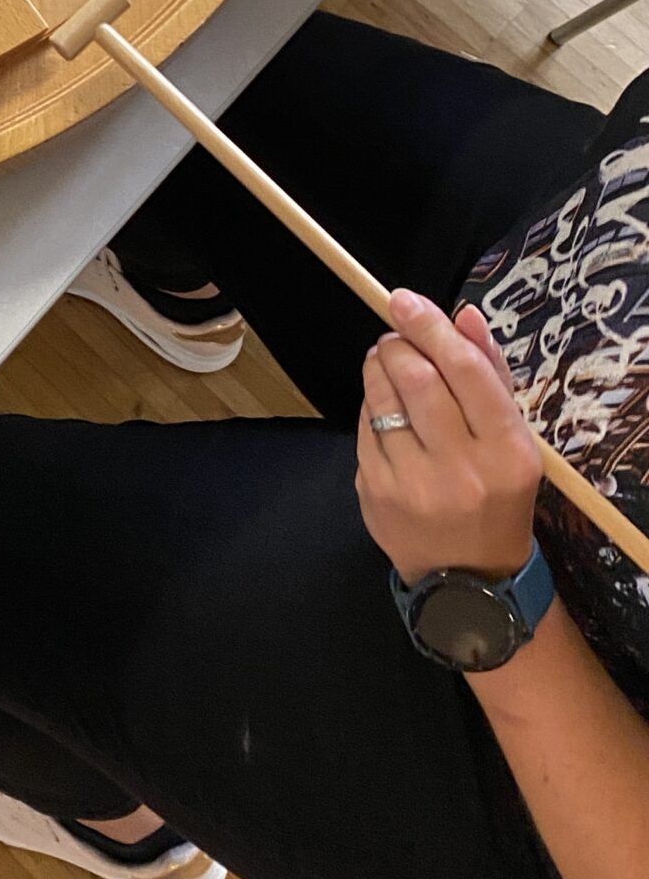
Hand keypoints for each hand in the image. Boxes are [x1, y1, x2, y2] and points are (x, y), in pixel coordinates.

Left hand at [357, 289, 540, 585]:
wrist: (470, 579)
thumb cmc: (497, 493)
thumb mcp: (514, 440)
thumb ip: (490, 375)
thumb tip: (464, 314)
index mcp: (507, 452)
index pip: (466, 372)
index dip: (431, 328)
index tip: (403, 299)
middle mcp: (463, 469)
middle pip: (416, 378)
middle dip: (397, 343)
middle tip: (396, 336)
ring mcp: (415, 485)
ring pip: (381, 399)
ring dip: (377, 367)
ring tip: (386, 361)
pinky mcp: (375, 494)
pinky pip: (364, 428)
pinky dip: (370, 406)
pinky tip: (385, 409)